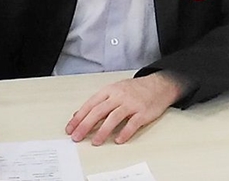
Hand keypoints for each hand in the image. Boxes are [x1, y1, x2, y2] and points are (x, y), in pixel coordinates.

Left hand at [65, 72, 185, 145]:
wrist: (157, 85)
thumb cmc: (133, 90)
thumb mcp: (113, 90)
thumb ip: (97, 102)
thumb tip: (78, 114)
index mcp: (110, 90)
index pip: (91, 104)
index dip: (79, 117)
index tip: (70, 128)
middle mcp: (119, 96)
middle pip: (99, 111)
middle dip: (86, 125)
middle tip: (77, 137)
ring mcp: (131, 104)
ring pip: (114, 117)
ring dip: (103, 130)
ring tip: (96, 142)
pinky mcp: (143, 112)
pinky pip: (133, 123)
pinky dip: (125, 132)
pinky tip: (118, 140)